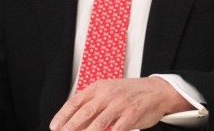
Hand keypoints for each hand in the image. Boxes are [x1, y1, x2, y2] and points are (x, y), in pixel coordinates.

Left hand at [49, 77, 190, 130]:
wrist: (158, 91)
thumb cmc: (131, 92)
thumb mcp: (110, 90)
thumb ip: (94, 103)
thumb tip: (73, 121)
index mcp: (100, 87)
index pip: (76, 101)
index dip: (63, 115)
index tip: (55, 127)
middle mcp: (109, 94)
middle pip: (85, 113)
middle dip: (70, 127)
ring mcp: (121, 105)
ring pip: (98, 124)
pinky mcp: (131, 116)